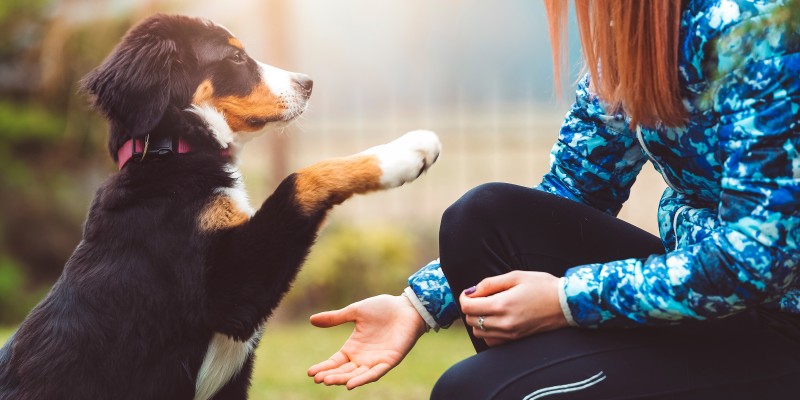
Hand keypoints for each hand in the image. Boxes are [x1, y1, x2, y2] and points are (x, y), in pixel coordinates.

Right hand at [307, 294, 426, 389]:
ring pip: (356, 375)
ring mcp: (376, 360)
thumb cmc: (383, 308)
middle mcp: (363, 357)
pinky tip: (351, 384)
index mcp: (354, 347)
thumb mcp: (355, 312)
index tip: (310, 373)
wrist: (406, 307)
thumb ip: (335, 318)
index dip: (324, 367)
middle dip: (331, 375)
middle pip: (343, 371)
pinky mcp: (389, 361)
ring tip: (328, 381)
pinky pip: (375, 373)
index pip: (335, 361)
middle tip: (318, 379)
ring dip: (343, 379)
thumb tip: (312, 319)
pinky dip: (363, 379)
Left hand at [459, 270, 567, 346]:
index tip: (470, 292)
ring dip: (478, 320)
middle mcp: (503, 323)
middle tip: (481, 297)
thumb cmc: (543, 286)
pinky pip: (491, 341)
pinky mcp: (515, 340)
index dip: (464, 297)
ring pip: (479, 332)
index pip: (468, 307)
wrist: (566, 304)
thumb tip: (472, 291)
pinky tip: (496, 320)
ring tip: (489, 308)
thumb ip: (490, 283)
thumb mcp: (516, 276)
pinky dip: (488, 332)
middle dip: (471, 308)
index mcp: (502, 305)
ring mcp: (510, 334)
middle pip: (471, 320)